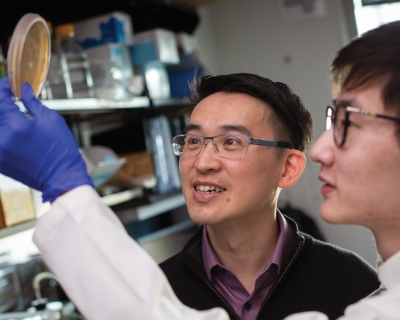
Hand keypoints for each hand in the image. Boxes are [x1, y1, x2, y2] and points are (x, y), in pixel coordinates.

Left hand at [0, 78, 93, 201]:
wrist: (61, 178)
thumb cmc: (62, 150)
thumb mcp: (52, 121)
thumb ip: (33, 103)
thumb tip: (24, 89)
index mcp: (17, 126)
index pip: (1, 99)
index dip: (3, 88)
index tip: (8, 83)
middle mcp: (2, 139)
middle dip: (2, 103)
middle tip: (10, 98)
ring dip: (3, 119)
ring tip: (14, 117)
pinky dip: (4, 133)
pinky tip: (14, 132)